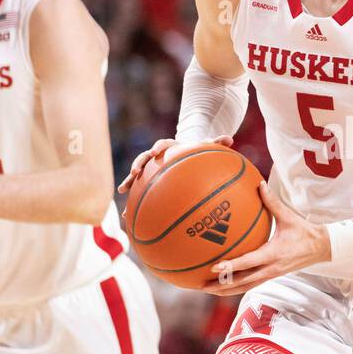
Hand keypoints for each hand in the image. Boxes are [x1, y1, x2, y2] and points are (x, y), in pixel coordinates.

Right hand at [117, 135, 233, 193]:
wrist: (187, 154)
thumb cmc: (197, 151)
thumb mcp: (207, 146)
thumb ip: (216, 143)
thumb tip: (229, 139)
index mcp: (170, 147)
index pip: (162, 144)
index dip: (158, 148)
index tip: (155, 153)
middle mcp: (157, 157)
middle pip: (144, 158)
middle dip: (138, 165)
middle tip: (134, 172)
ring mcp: (151, 169)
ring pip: (137, 175)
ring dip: (129, 181)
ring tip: (122, 190)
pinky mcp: (149, 181)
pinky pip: (139, 191)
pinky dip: (134, 201)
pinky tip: (127, 214)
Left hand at [201, 182, 328, 295]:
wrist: (321, 248)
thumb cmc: (305, 232)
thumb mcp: (289, 216)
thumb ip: (272, 201)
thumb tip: (259, 184)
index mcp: (274, 254)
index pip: (249, 262)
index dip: (232, 266)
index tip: (214, 266)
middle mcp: (271, 268)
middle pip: (242, 282)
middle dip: (221, 285)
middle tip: (201, 285)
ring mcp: (271, 274)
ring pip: (244, 286)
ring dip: (225, 290)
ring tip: (206, 289)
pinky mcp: (271, 276)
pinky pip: (250, 284)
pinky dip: (235, 286)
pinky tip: (222, 284)